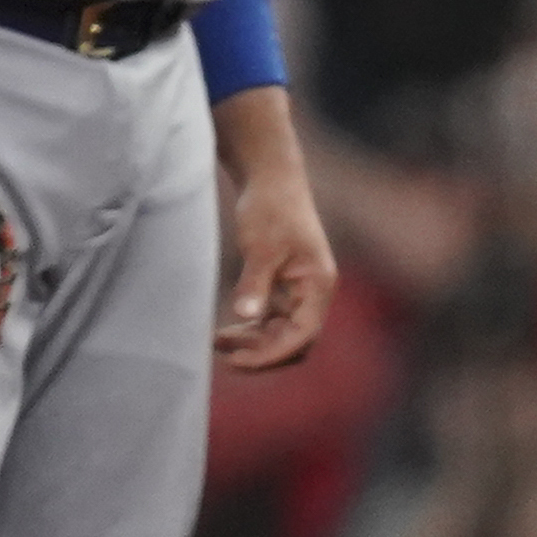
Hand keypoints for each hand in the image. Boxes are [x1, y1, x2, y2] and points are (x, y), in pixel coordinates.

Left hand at [217, 157, 336, 371]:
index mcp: (318, 284)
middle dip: (261, 353)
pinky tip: (226, 331)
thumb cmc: (270, 206)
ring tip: (217, 344)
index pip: (301, 335)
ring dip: (254, 344)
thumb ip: (254, 283)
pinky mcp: (286, 286)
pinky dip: (252, 329)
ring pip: (282, 335)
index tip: (236, 360)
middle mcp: (315, 292)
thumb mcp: (260, 246)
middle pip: (295, 343)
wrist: (270, 176)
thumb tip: (245, 316)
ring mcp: (301, 291)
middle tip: (223, 355)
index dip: (270, 354)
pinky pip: (273, 321)